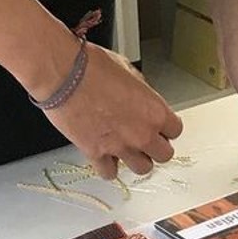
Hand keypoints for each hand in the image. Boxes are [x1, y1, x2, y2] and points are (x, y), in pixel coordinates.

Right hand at [41, 41, 182, 178]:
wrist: (61, 72)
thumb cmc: (91, 65)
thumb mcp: (128, 70)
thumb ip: (142, 93)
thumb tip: (143, 100)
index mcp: (155, 111)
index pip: (175, 131)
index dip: (165, 128)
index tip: (158, 126)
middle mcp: (142, 133)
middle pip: (164, 155)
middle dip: (155, 147)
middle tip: (144, 139)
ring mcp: (120, 146)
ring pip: (143, 169)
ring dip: (136, 160)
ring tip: (126, 149)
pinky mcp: (96, 154)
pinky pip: (110, 173)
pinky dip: (107, 167)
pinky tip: (104, 157)